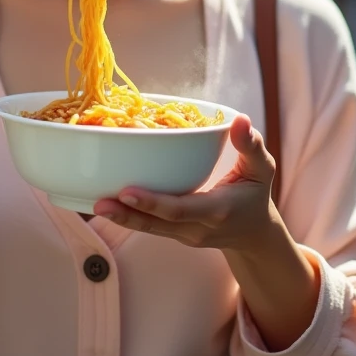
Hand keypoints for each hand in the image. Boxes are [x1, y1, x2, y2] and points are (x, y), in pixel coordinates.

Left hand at [92, 114, 276, 252]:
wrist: (254, 233)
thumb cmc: (256, 193)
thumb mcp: (262, 168)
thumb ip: (250, 145)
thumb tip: (240, 119)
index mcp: (217, 210)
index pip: (181, 209)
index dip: (154, 202)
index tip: (127, 190)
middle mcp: (197, 228)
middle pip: (158, 223)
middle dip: (128, 214)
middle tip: (98, 202)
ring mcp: (184, 235)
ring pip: (149, 228)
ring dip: (121, 217)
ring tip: (93, 205)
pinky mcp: (174, 234)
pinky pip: (149, 226)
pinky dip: (127, 216)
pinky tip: (104, 204)